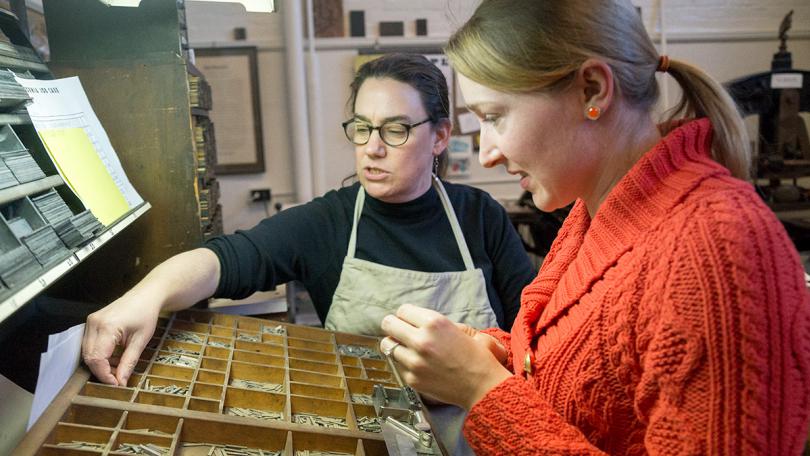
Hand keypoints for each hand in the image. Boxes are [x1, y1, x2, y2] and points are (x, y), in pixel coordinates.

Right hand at [82, 294, 160, 385]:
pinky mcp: (92, 322)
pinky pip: (90, 344)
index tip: (116, 384)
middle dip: (102, 371)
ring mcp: (91, 321)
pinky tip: (114, 357)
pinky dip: (100, 354)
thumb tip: (121, 382)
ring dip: (101, 364)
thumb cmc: (146, 313)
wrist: (146, 296)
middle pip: (89, 357)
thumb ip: (129, 362)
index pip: (97, 359)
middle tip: (118, 378)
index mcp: (107, 327)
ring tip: (119, 366)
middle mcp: (94, 323)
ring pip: (87, 352)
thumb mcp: (141, 340)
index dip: (105, 375)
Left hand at [380, 304, 511, 409]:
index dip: (406, 315)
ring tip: (410, 349)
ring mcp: (414, 361)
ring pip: (388, 345)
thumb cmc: (476, 357)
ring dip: (397, 345)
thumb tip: (413, 320)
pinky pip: (398, 365)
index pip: (402, 310)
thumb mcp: (459, 329)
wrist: (483, 387)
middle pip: (388, 324)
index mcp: (434, 323)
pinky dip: (405, 364)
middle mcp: (421, 340)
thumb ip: (434, 323)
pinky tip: (420, 366)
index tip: (409, 320)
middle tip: (401, 331)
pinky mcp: (411, 379)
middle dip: (394, 326)